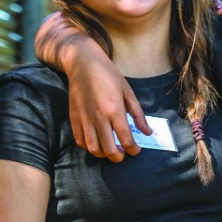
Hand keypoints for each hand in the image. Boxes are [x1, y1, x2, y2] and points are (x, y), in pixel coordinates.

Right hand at [67, 44, 150, 161]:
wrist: (83, 65)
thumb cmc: (109, 76)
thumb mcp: (128, 92)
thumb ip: (138, 114)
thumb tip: (147, 132)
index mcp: (115, 110)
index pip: (126, 139)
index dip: (133, 149)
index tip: (136, 150)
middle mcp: (98, 118)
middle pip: (108, 149)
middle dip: (119, 157)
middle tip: (124, 155)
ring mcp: (84, 119)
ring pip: (93, 148)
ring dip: (103, 155)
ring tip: (111, 152)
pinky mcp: (74, 119)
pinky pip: (80, 141)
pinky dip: (89, 148)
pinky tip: (97, 144)